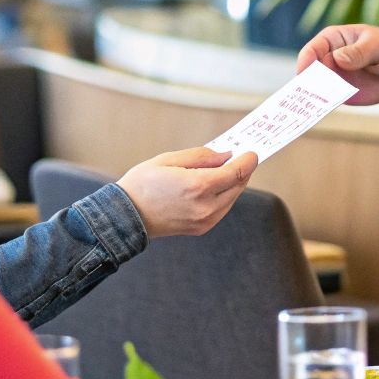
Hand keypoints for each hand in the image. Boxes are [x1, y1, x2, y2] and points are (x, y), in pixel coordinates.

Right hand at [116, 147, 258, 239]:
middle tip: (241, 156)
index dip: (248, 160)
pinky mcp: (202, 228)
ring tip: (226, 168)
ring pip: (233, 198)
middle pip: (239, 185)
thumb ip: (202, 156)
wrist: (126, 216)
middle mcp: (206, 206)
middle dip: (242, 169)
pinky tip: (215, 185)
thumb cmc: (143, 183)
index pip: (237, 172)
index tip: (252, 151)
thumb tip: (225, 155)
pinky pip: (222, 208)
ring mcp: (205, 220)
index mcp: (198, 186)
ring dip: (234, 182)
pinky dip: (224, 195)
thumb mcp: (170, 159)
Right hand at [295, 24, 378, 105]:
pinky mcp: (340, 93)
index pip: (313, 49)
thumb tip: (338, 59)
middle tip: (306, 95)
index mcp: (333, 39)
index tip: (305, 74)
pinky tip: (319, 114)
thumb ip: (359, 52)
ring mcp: (334, 77)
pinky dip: (321, 107)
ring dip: (311, 98)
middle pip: (310, 71)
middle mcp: (329, 58)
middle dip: (306, 83)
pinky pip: (327, 101)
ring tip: (309, 108)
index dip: (306, 61)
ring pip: (315, 88)